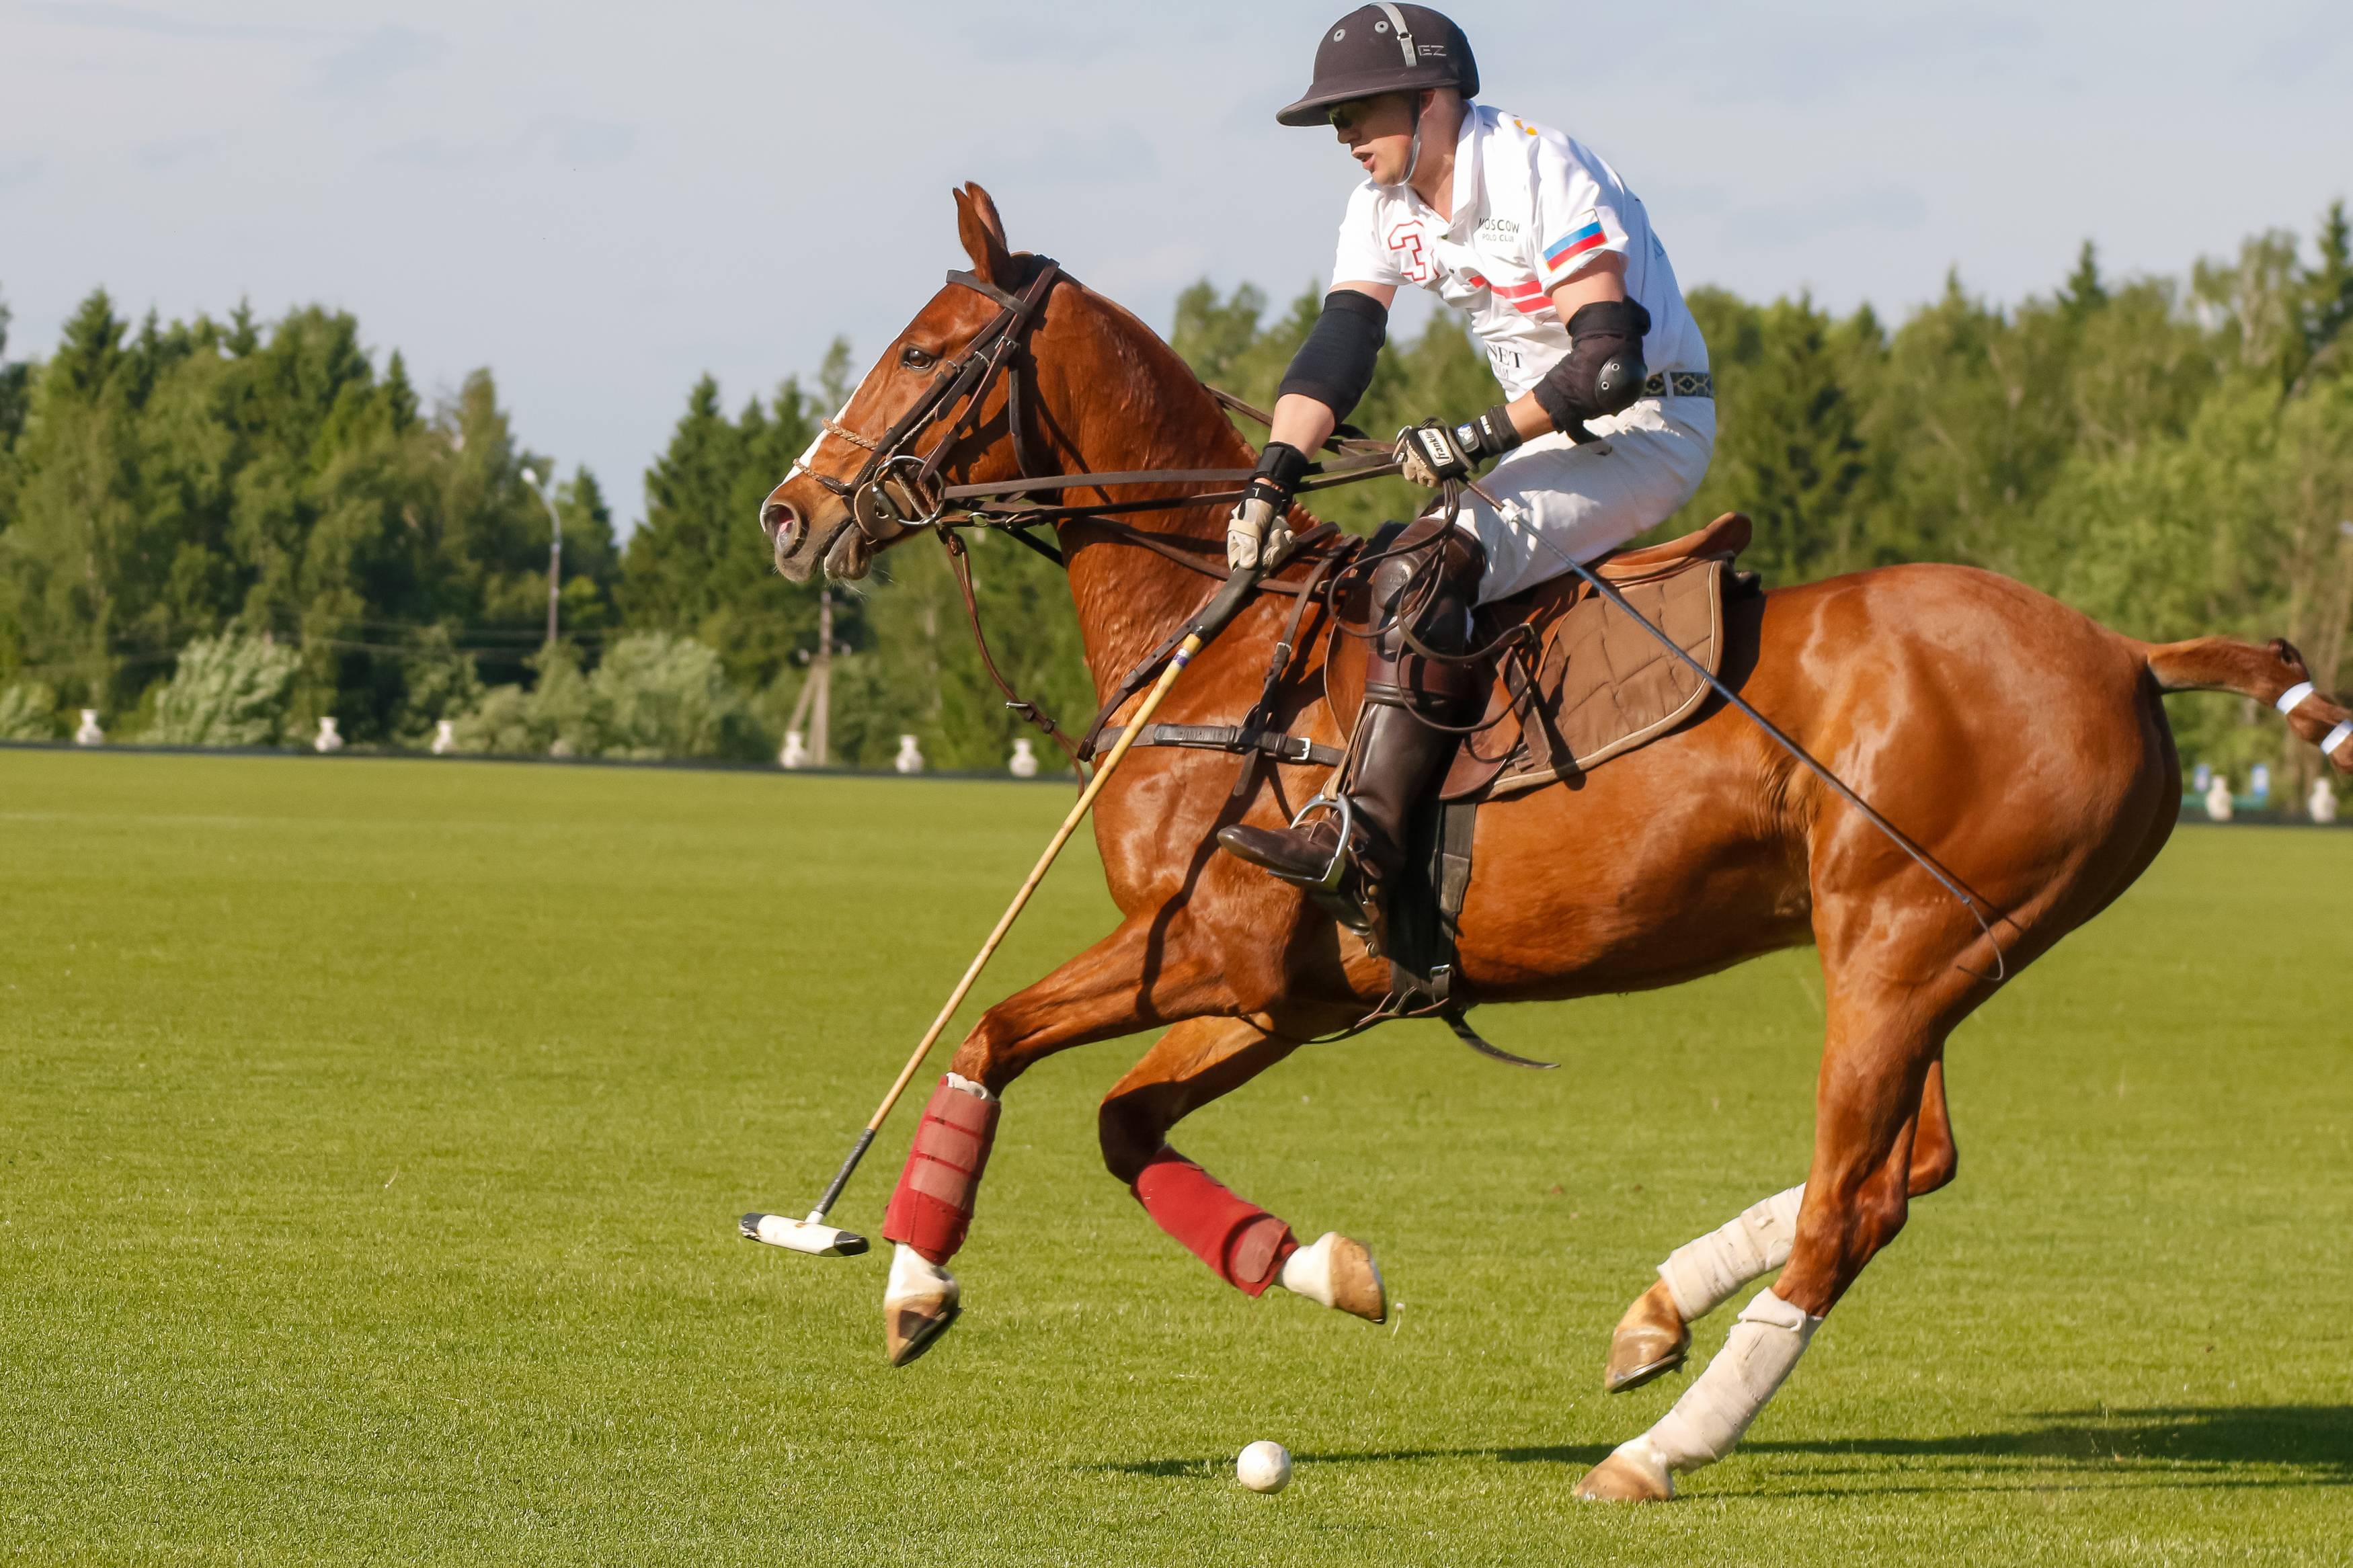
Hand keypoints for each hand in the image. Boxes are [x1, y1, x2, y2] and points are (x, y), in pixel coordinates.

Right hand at [1226, 486, 1291, 570]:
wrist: (1268, 499)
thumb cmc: (1252, 513)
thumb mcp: (1248, 529)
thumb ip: (1248, 547)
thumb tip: (1248, 565)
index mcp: (1239, 550)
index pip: (1242, 569)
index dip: (1252, 574)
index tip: (1263, 572)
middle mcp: (1252, 552)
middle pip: (1263, 566)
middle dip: (1271, 554)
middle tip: (1273, 537)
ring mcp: (1267, 549)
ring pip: (1277, 559)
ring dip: (1280, 545)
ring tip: (1278, 531)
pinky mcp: (1279, 543)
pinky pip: (1286, 550)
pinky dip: (1288, 541)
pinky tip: (1286, 532)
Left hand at [1394, 405, 1520, 487]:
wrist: (1463, 444)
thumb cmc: (1448, 438)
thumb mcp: (1428, 435)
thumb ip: (1417, 444)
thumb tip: (1408, 455)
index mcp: (1410, 444)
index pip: (1401, 462)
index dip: (1409, 465)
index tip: (1415, 467)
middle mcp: (1413, 456)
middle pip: (1409, 474)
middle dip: (1417, 475)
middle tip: (1427, 472)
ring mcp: (1422, 466)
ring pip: (1420, 480)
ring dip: (1428, 478)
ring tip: (1438, 471)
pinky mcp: (1432, 475)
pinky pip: (1431, 484)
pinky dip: (1437, 482)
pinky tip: (1443, 475)